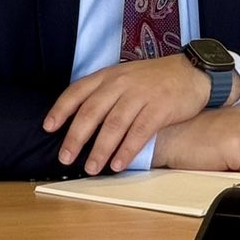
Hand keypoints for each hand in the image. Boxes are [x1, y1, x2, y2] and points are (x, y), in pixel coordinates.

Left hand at [45, 54, 234, 172]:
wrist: (191, 71)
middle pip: (92, 111)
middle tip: (65, 158)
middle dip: (76, 137)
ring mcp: (140, 95)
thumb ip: (104, 94)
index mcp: (109, 76)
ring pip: (114, 125)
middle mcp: (121, 83)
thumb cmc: (154, 79)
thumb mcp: (125, 77)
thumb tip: (81, 122)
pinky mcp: (159, 108)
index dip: (61, 110)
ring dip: (100, 149)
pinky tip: (118, 164)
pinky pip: (139, 132)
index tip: (48, 128)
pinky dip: (127, 150)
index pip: (77, 91)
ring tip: (91, 168)